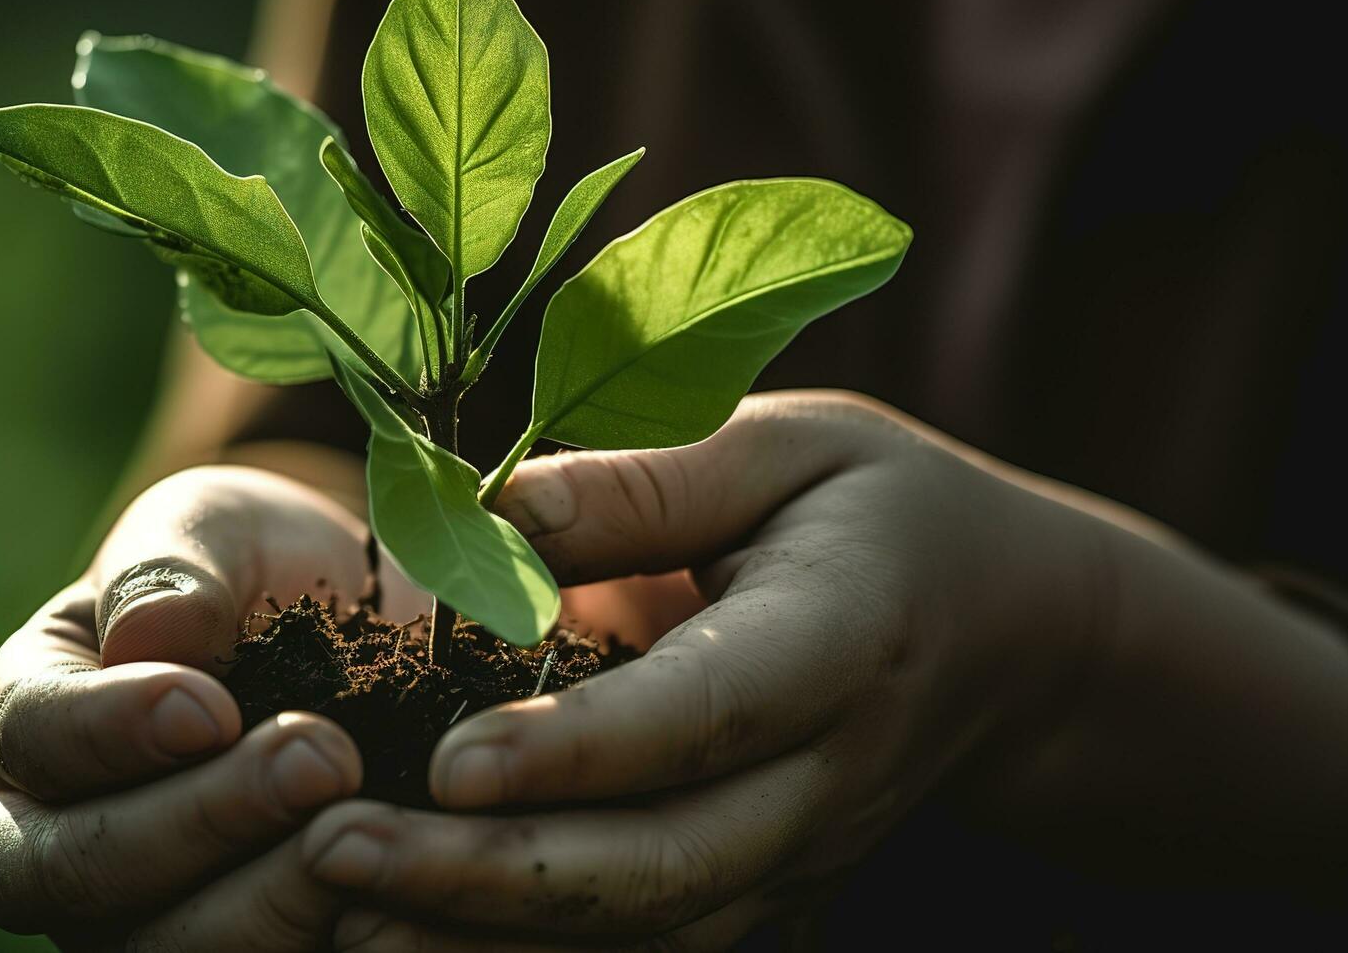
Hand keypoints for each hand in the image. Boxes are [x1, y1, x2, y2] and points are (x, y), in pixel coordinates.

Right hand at [0, 465, 423, 949]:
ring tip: (364, 824)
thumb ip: (173, 567)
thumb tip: (153, 631)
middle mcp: (57, 839)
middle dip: (201, 822)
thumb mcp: (213, 530)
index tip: (211, 705)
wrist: (353, 629)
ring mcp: (136, 919)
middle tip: (321, 759)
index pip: (30, 740)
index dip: (109, 732)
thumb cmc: (253, 571)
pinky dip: (332, 935)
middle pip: (75, 876)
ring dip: (271, 900)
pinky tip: (395, 886)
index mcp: (31, 720)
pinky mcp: (239, 947)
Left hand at [301, 391, 1347, 949]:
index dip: (580, 750)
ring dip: (491, 942)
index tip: (449, 762)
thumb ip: (654, 477)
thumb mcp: (793, 445)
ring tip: (341, 913)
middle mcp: (824, 779)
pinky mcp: (764, 894)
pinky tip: (411, 937)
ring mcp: (797, 857)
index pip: (708, 713)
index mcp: (838, 643)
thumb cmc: (883, 514)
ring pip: (646, 933)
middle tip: (336, 853)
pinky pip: (647, 949)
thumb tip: (497, 505)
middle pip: (663, 863)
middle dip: (493, 878)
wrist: (1011, 639)